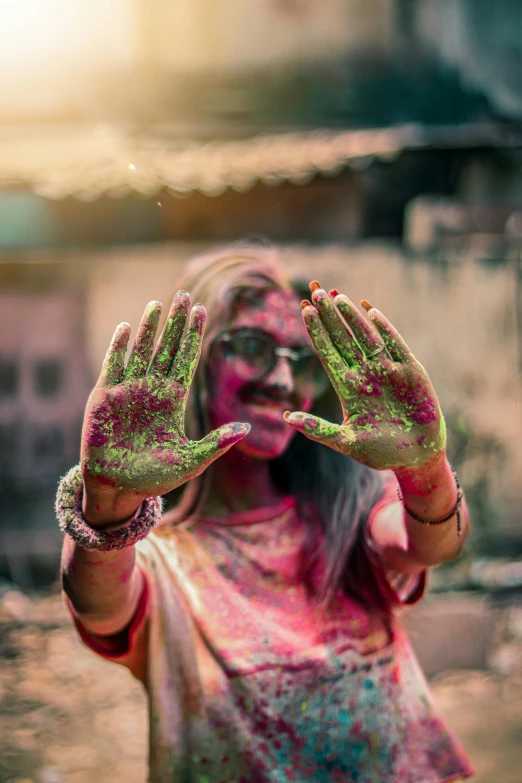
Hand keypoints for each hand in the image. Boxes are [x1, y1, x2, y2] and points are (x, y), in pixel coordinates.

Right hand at [81, 291, 249, 506]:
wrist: (118, 489)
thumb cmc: (154, 478)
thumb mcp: (190, 460)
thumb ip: (216, 443)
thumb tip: (247, 428)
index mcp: (172, 400)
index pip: (185, 359)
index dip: (192, 336)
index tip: (201, 311)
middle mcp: (151, 389)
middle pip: (166, 348)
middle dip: (175, 323)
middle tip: (184, 296)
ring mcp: (127, 390)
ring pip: (141, 350)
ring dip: (150, 327)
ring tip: (159, 304)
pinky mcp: (104, 396)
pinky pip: (113, 365)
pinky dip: (120, 346)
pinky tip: (127, 328)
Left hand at [283, 283, 444, 470]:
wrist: (417, 457)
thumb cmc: (381, 453)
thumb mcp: (346, 442)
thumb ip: (319, 430)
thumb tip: (287, 417)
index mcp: (348, 388)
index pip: (327, 353)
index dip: (316, 331)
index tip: (303, 310)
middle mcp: (365, 374)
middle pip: (343, 338)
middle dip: (330, 316)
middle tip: (315, 292)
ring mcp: (388, 370)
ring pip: (366, 336)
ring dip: (352, 317)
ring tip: (337, 296)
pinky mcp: (411, 371)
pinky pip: (396, 344)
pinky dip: (385, 328)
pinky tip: (371, 311)